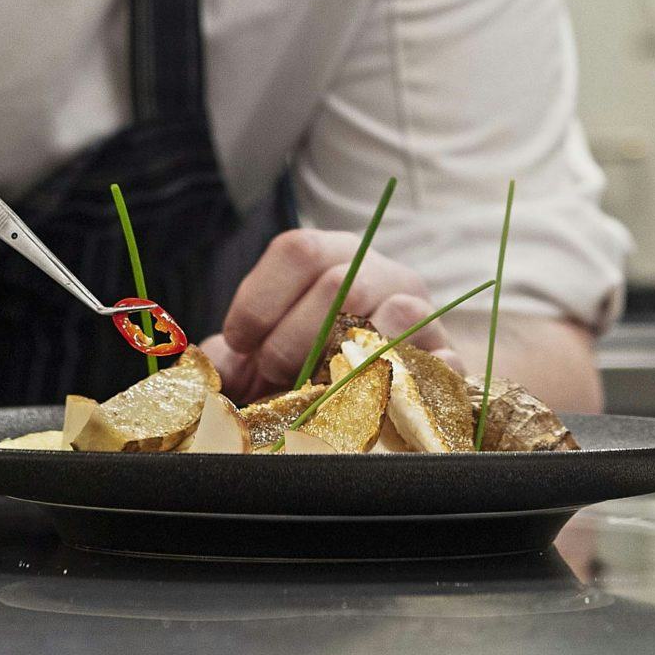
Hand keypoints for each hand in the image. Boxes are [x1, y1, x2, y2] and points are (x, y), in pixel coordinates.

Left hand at [198, 228, 461, 402]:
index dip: (259, 300)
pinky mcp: (448, 360)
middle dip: (293, 341)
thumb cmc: (306, 370)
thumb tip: (205, 365)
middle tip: (275, 378)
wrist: (376, 401)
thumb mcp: (262, 352)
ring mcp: (423, 312)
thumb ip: (231, 356)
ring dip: (346, 361)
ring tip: (320, 391)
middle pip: (341, 282)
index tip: (241, 346)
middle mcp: (384, 273)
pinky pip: (438, 362)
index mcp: (335, 256)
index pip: (298, 250)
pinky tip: (370, 404)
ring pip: (397, 313)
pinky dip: (404, 383)